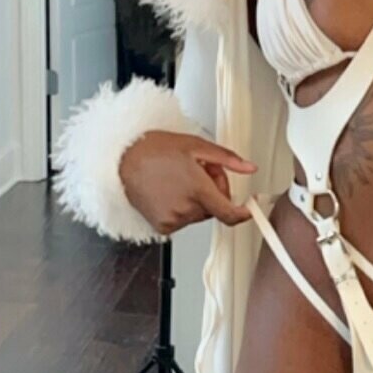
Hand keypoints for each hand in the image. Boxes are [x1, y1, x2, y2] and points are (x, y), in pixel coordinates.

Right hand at [119, 130, 255, 235]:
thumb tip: (249, 168)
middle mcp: (186, 208)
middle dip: (212, 192)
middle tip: (199, 172)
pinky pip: (183, 220)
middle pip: (214, 208)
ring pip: (198, 214)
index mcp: (198, 190)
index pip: (229, 214)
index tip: (248, 210)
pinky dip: (181, 208)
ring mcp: (173, 220)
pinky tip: (170, 191)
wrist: (124, 159)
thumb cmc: (155, 150)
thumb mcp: (196, 146)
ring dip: (196, 200)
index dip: (242, 214)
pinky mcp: (162, 226)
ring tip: (180, 179)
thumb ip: (227, 159)